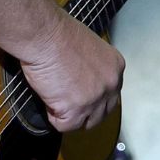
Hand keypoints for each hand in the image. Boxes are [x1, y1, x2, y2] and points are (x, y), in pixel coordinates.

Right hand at [19, 15, 124, 131]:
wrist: (44, 35)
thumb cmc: (58, 34)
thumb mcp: (88, 48)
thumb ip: (91, 67)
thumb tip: (81, 80)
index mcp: (115, 67)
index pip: (110, 93)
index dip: (93, 97)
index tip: (81, 96)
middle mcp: (111, 84)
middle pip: (104, 111)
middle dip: (86, 112)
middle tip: (69, 106)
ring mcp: (95, 98)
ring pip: (87, 122)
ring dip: (71, 117)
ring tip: (56, 104)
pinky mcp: (77, 108)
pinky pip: (66, 126)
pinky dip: (54, 118)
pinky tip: (48, 103)